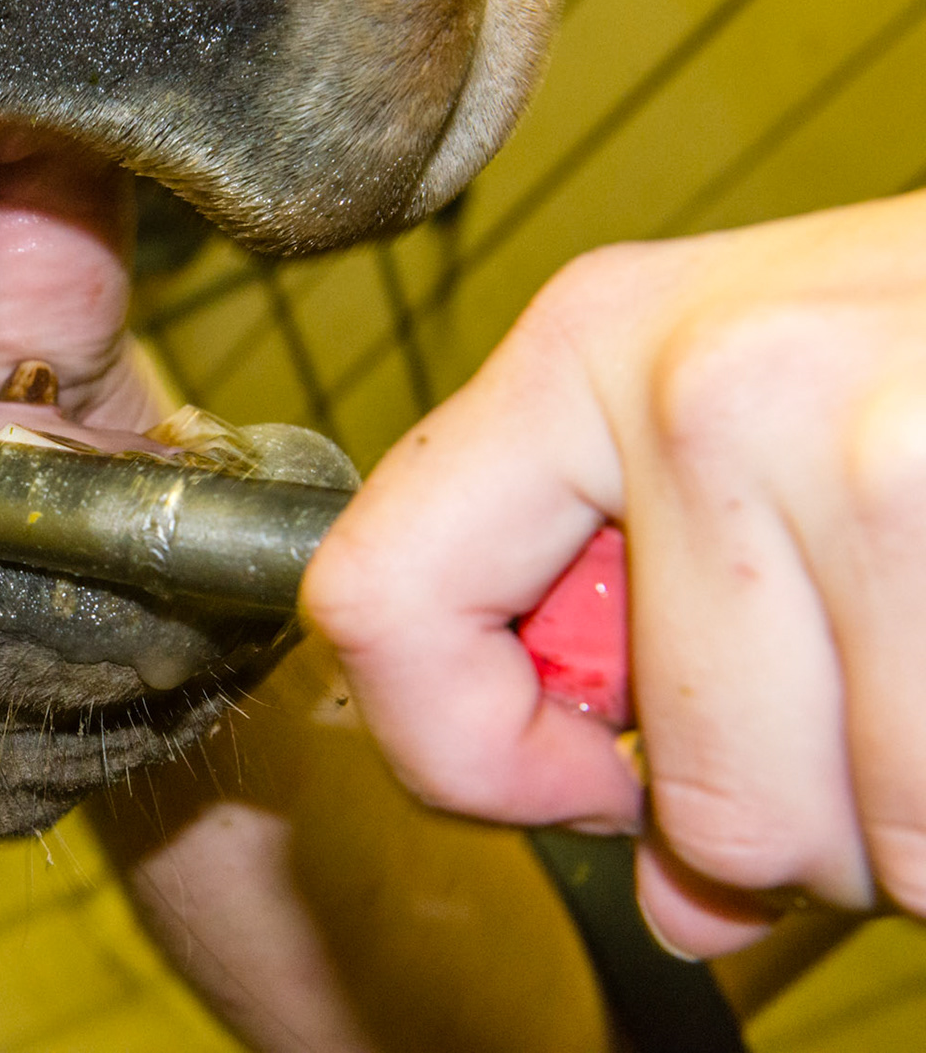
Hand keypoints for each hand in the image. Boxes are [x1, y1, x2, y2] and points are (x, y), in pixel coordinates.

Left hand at [304, 188, 925, 958]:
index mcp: (585, 349)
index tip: (583, 777)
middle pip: (693, 789)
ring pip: (852, 836)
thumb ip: (660, 625)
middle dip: (784, 833)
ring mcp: (869, 452)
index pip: (377, 600)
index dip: (460, 752)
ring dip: (904, 830)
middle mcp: (705, 385)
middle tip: (845, 737)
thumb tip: (680, 900)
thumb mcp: (742, 424)